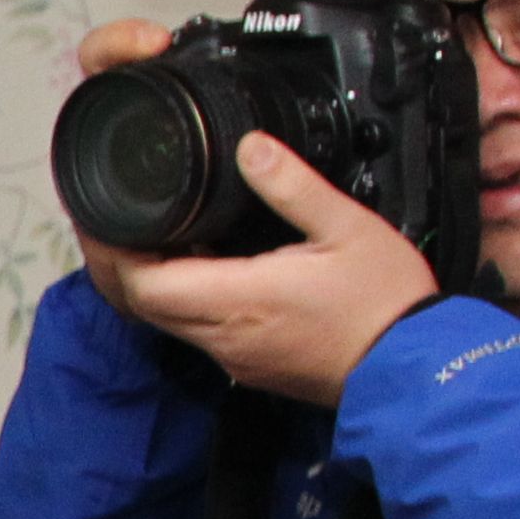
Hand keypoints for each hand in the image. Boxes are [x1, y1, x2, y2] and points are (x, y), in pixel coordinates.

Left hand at [68, 24, 444, 405]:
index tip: (105, 216)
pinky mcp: (249, 364)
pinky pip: (195, 330)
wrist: (414, 371)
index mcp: (237, 300)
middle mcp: (223, 335)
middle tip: (115, 219)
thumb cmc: (386, 304)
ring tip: (153, 234)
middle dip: (118, 262)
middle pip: (139, 302)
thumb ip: (293, 186)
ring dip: (150, 280)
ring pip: (165, 318)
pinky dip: (182, 297)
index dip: (112, 250)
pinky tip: (201, 266)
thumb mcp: (348, 228)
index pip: (141, 282)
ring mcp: (233, 355)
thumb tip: (251, 147)